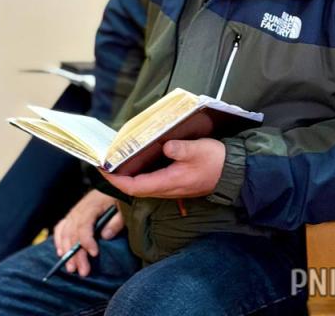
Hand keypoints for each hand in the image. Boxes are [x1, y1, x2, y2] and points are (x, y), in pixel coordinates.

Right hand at [53, 189, 123, 276]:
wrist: (115, 185)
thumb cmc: (120, 198)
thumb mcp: (124, 208)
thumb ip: (116, 222)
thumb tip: (105, 236)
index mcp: (93, 205)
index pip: (84, 225)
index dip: (87, 241)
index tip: (94, 254)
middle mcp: (80, 209)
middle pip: (73, 233)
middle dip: (76, 254)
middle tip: (83, 271)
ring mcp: (74, 212)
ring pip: (65, 232)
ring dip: (67, 251)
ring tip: (72, 268)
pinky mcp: (72, 215)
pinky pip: (61, 227)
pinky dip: (59, 240)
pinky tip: (61, 253)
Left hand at [99, 138, 225, 198]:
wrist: (231, 174)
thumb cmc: (215, 161)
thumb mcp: (198, 150)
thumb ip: (180, 149)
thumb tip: (165, 145)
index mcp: (168, 182)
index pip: (134, 186)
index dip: (116, 180)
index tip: (103, 169)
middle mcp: (166, 189)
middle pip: (135, 188)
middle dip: (117, 178)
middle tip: (105, 162)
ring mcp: (171, 188)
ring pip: (142, 186)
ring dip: (128, 177)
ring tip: (117, 162)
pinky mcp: (175, 184)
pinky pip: (151, 182)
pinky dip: (140, 174)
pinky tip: (138, 162)